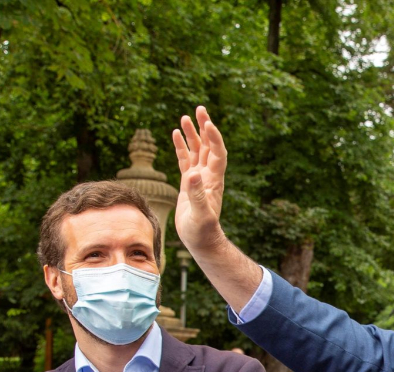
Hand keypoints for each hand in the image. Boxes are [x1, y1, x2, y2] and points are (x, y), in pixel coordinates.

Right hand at [172, 106, 227, 254]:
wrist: (201, 241)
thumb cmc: (202, 231)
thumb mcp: (200, 214)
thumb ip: (196, 195)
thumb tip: (193, 174)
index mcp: (214, 180)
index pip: (217, 153)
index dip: (214, 138)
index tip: (208, 123)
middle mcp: (208, 176)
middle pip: (208, 146)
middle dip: (204, 127)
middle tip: (199, 109)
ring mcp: (198, 178)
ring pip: (196, 151)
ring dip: (193, 134)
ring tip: (185, 117)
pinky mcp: (188, 183)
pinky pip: (185, 160)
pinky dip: (182, 147)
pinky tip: (176, 134)